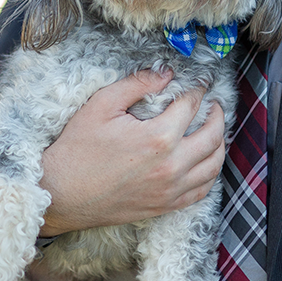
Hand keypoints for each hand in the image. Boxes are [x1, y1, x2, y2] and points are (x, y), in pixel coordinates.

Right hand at [39, 69, 224, 235]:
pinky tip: (204, 162)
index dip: (196, 91)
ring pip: (213, 165)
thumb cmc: (78, 149)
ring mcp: (171, 190)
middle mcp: (171, 165)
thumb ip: (137, 84)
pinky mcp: (165, 207)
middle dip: (217, 115)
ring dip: (219, 144)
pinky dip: (209, 174)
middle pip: (212, 136)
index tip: (198, 84)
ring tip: (214, 130)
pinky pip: (201, 191)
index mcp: (158, 137)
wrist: (62, 193)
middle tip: (213, 105)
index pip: (190, 106)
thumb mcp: (102, 105)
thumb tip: (166, 74)